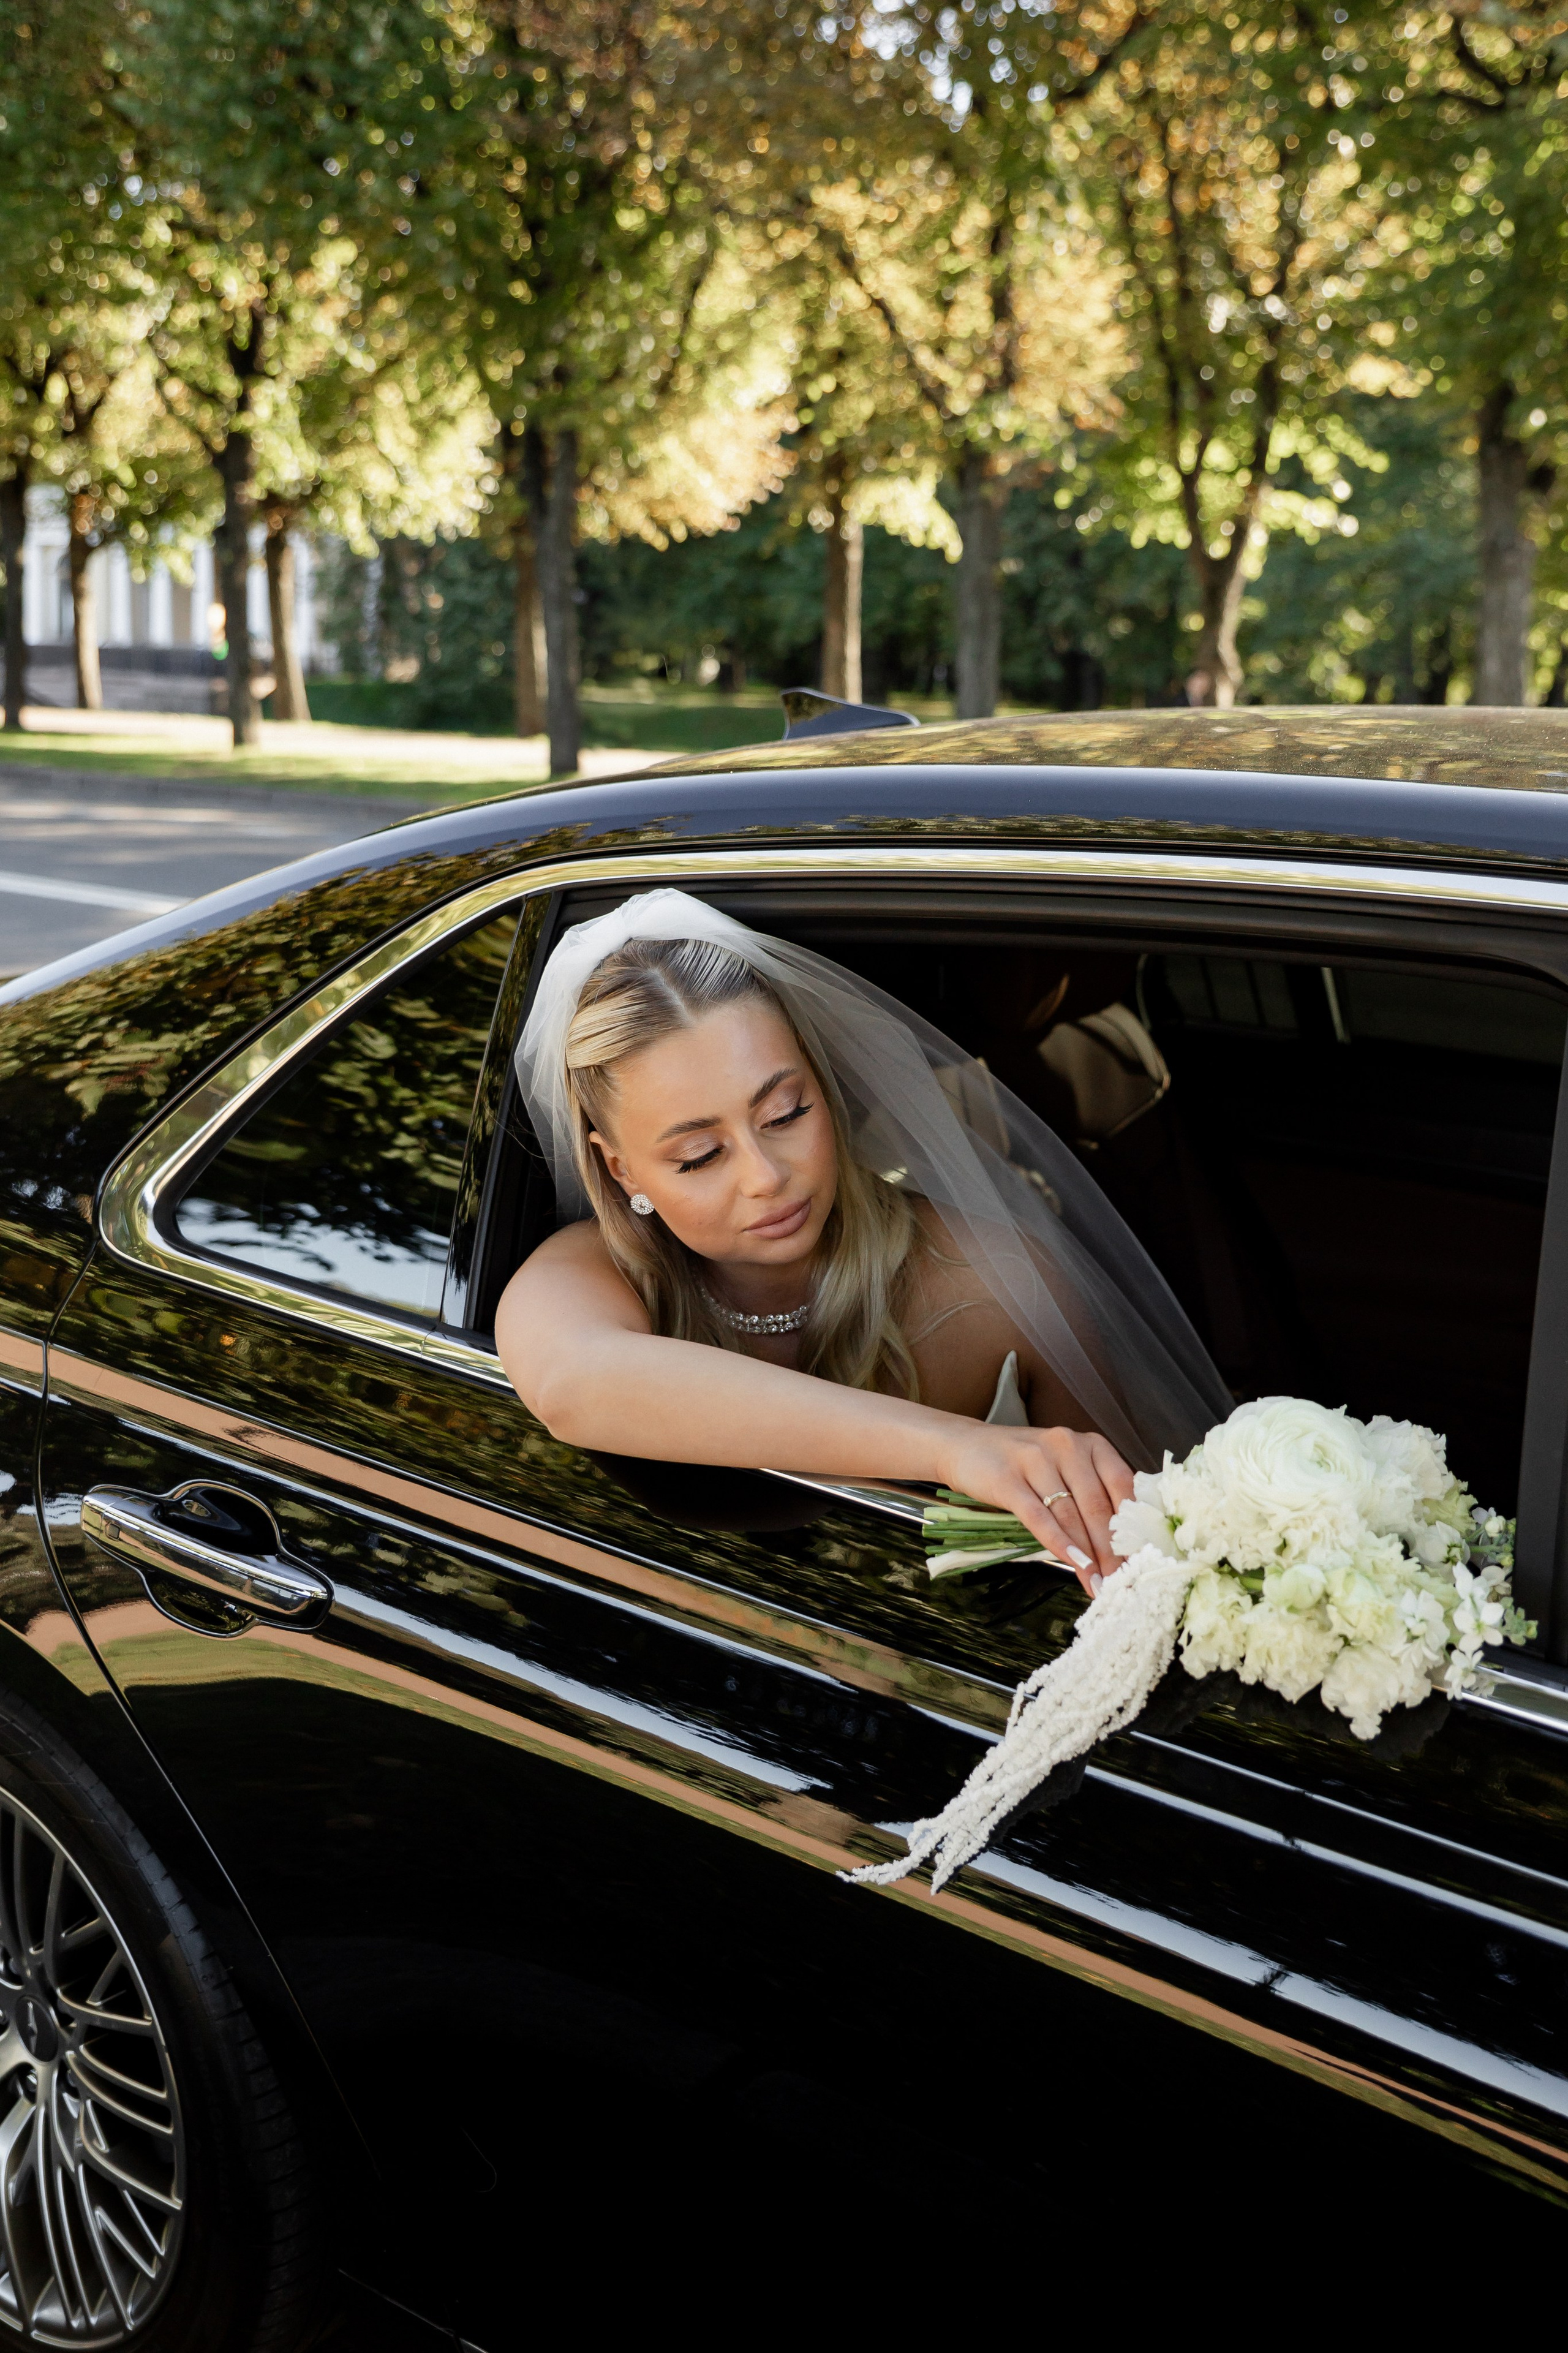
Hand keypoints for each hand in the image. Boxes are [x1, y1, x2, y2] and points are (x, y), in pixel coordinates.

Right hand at [938, 1424, 1134, 1595]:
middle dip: (1111, 1550)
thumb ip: (1093, 1490)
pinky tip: (1073, 1563)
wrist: (964, 1445)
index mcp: (1090, 1443)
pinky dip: (1058, 1543)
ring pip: (1070, 1515)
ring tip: (1098, 1583)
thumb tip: (1124, 1541)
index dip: (1132, 1526)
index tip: (1140, 1559)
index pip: (1122, 1486)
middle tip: (1121, 1582)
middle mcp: (1067, 1445)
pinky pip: (1039, 1517)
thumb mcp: (1065, 1466)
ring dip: (1087, 1555)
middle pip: (1097, 1506)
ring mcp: (1036, 1459)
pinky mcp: (1007, 1479)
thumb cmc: (1023, 1462)